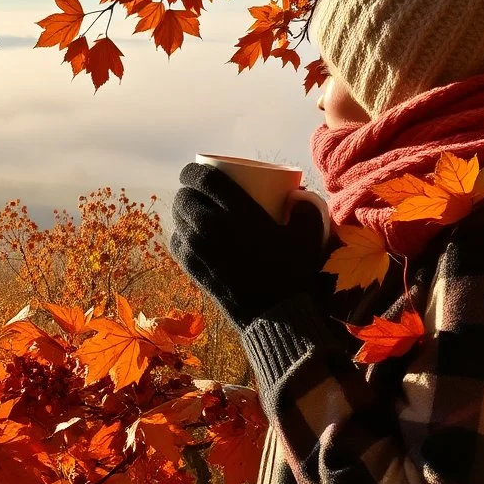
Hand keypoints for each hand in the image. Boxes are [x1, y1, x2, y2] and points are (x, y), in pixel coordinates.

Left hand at [169, 163, 329, 327]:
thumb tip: (298, 193)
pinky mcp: (190, 265)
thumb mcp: (307, 237)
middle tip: (200, 193)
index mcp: (236, 212)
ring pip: (178, 217)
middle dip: (188, 190)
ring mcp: (196, 246)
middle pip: (186, 196)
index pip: (205, 179)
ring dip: (183, 210)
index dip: (195, 170)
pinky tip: (190, 234)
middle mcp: (210, 226)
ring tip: (195, 211)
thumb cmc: (291, 272)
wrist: (273, 314)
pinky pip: (176, 240)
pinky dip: (181, 233)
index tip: (198, 170)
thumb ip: (307, 210)